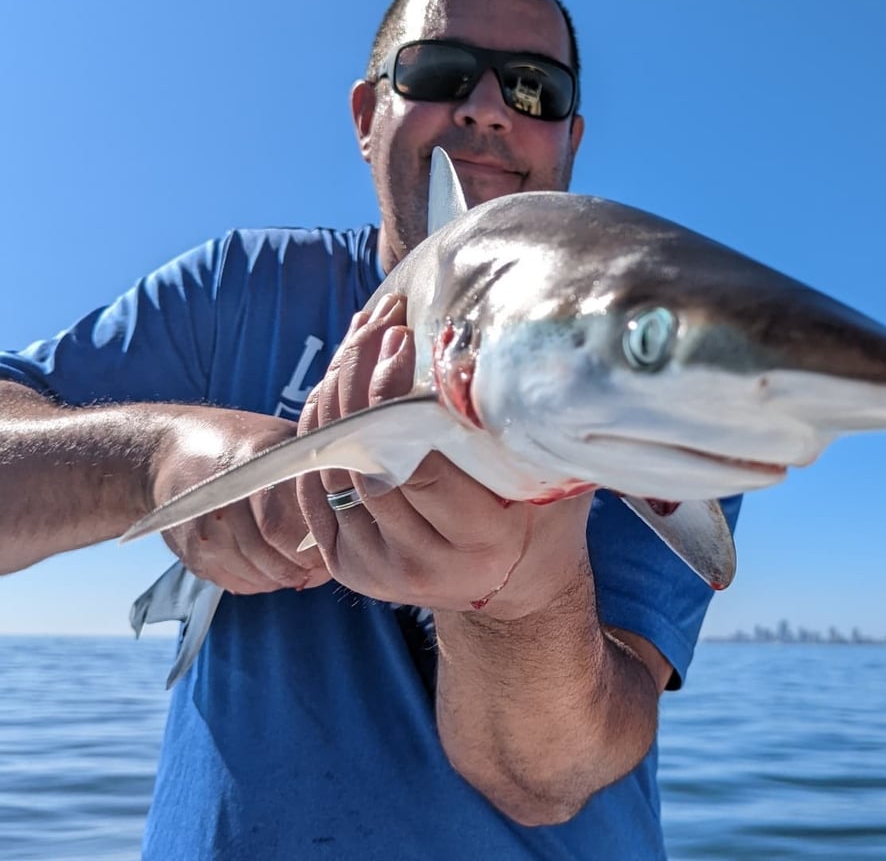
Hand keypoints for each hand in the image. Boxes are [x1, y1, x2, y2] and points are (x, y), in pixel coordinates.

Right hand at [153, 409, 330, 593]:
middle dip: (302, 567)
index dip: (311, 545)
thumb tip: (355, 504)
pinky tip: (272, 565)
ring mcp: (203, 530)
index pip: (280, 524)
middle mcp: (222, 502)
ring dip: (284, 577)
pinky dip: (261, 581)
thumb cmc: (242, 444)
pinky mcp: (192, 553)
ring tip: (301, 566)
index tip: (333, 547)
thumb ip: (315, 470)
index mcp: (251, 467)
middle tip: (321, 567)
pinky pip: (238, 584)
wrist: (169, 450)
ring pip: (257, 576)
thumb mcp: (281, 441)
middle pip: (270, 557)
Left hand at [296, 294, 593, 616]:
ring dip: (337, 392)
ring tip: (361, 337)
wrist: (512, 583)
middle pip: (367, 460)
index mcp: (481, 542)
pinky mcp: (344, 564)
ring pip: (333, 467)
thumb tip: (513, 356)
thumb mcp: (550, 477)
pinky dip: (320, 429)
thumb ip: (526, 434)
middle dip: (363, 378)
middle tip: (379, 322)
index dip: (399, 397)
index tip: (404, 339)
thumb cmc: (541, 518)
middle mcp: (422, 564)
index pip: (420, 464)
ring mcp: (375, 568)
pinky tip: (337, 382)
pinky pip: (314, 486)